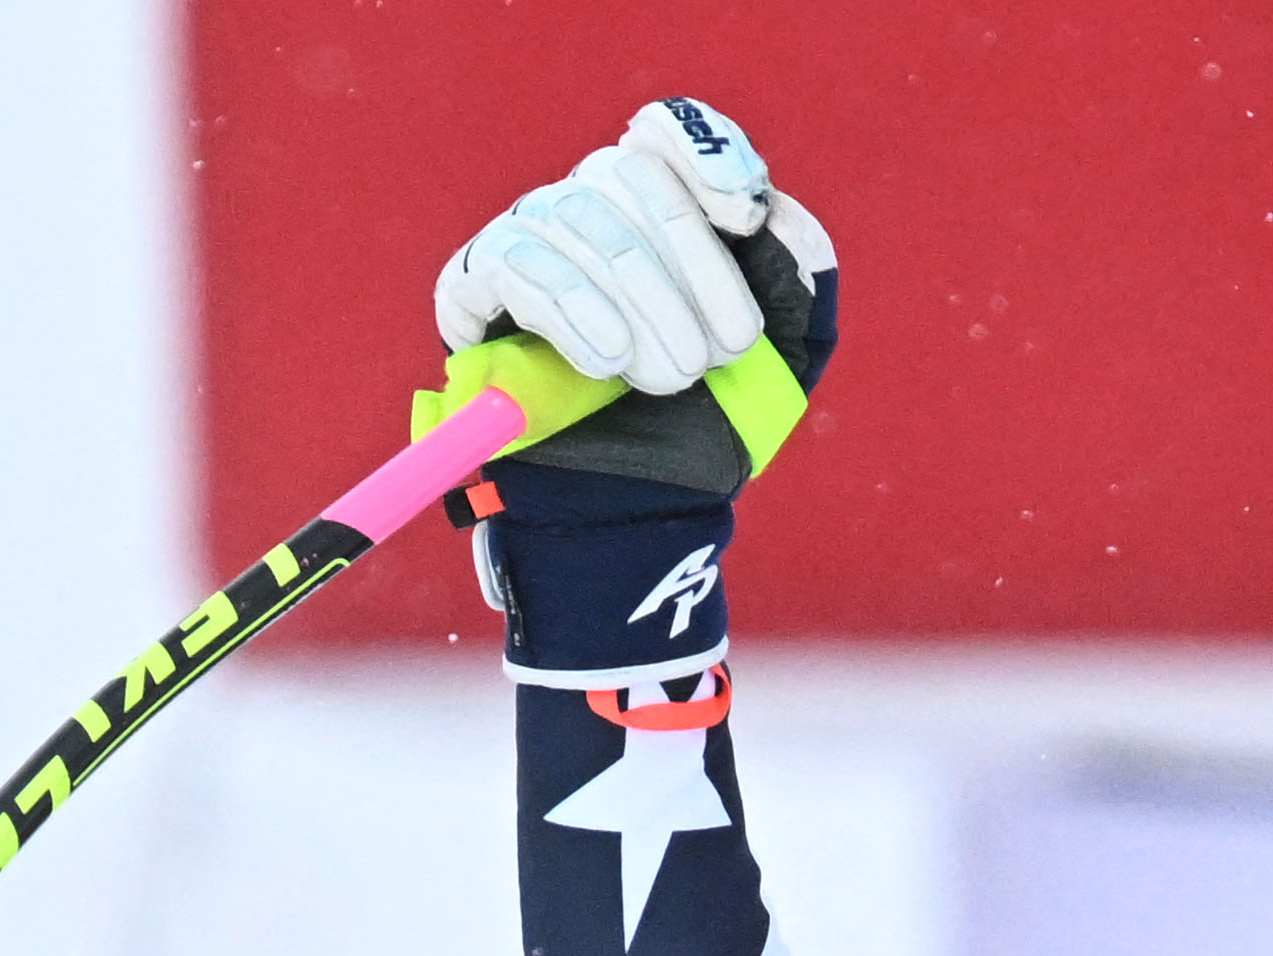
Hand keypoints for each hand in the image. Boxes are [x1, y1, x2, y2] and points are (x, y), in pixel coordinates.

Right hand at [435, 98, 833, 494]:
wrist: (640, 506)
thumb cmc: (712, 422)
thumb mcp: (788, 350)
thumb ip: (797, 267)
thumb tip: (762, 205)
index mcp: (662, 209)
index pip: (667, 132)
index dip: (706, 154)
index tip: (745, 215)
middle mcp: (590, 208)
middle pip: (630, 176)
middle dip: (692, 264)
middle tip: (724, 352)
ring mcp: (530, 240)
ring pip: (581, 219)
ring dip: (642, 301)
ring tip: (672, 378)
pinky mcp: (475, 284)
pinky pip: (519, 263)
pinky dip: (572, 310)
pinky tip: (607, 362)